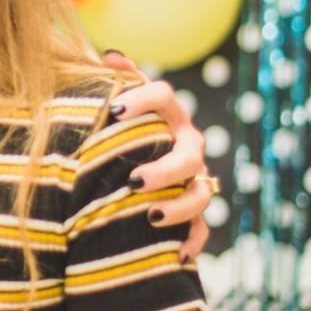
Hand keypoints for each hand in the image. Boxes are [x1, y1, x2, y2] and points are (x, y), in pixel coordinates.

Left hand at [104, 52, 215, 259]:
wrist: (129, 175)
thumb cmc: (116, 135)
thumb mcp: (112, 109)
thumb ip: (114, 82)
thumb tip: (109, 55)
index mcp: (166, 115)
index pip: (164, 96)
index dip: (144, 99)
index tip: (114, 109)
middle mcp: (186, 146)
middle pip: (189, 154)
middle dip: (166, 168)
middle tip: (134, 180)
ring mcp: (194, 180)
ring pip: (201, 194)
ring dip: (180, 206)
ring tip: (152, 217)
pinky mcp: (192, 214)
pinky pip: (201, 231)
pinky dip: (192, 242)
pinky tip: (176, 255)